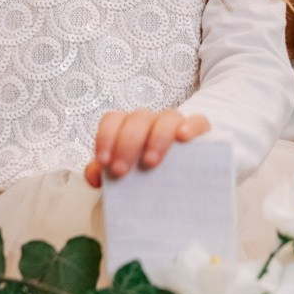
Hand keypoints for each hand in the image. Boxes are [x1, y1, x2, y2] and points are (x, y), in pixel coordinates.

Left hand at [85, 109, 210, 187]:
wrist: (181, 175)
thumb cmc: (145, 173)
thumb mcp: (125, 172)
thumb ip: (104, 172)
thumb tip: (94, 176)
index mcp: (128, 127)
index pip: (113, 119)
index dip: (105, 137)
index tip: (104, 162)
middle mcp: (151, 121)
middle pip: (138, 119)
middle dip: (127, 144)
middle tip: (122, 171)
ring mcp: (175, 124)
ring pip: (167, 117)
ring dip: (157, 137)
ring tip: (150, 162)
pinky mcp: (199, 130)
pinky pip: (197, 120)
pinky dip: (190, 126)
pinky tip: (183, 138)